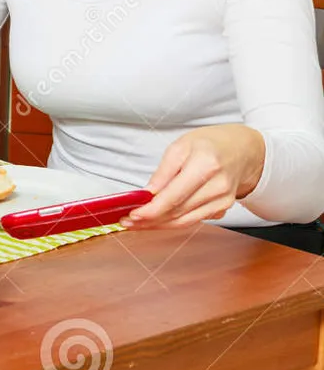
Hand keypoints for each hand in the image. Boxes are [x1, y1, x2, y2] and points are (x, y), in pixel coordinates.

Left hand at [124, 125, 265, 229]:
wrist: (242, 149)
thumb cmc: (209, 144)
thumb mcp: (180, 147)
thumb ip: (163, 172)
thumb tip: (147, 195)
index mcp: (206, 166)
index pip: (174, 196)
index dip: (152, 210)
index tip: (132, 215)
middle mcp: (218, 187)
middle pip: (179, 212)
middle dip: (150, 220)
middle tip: (127, 221)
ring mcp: (223, 201)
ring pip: (185, 221)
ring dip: (159, 225)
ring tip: (137, 224)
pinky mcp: (223, 209)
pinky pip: (193, 220)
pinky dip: (173, 222)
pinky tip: (156, 220)